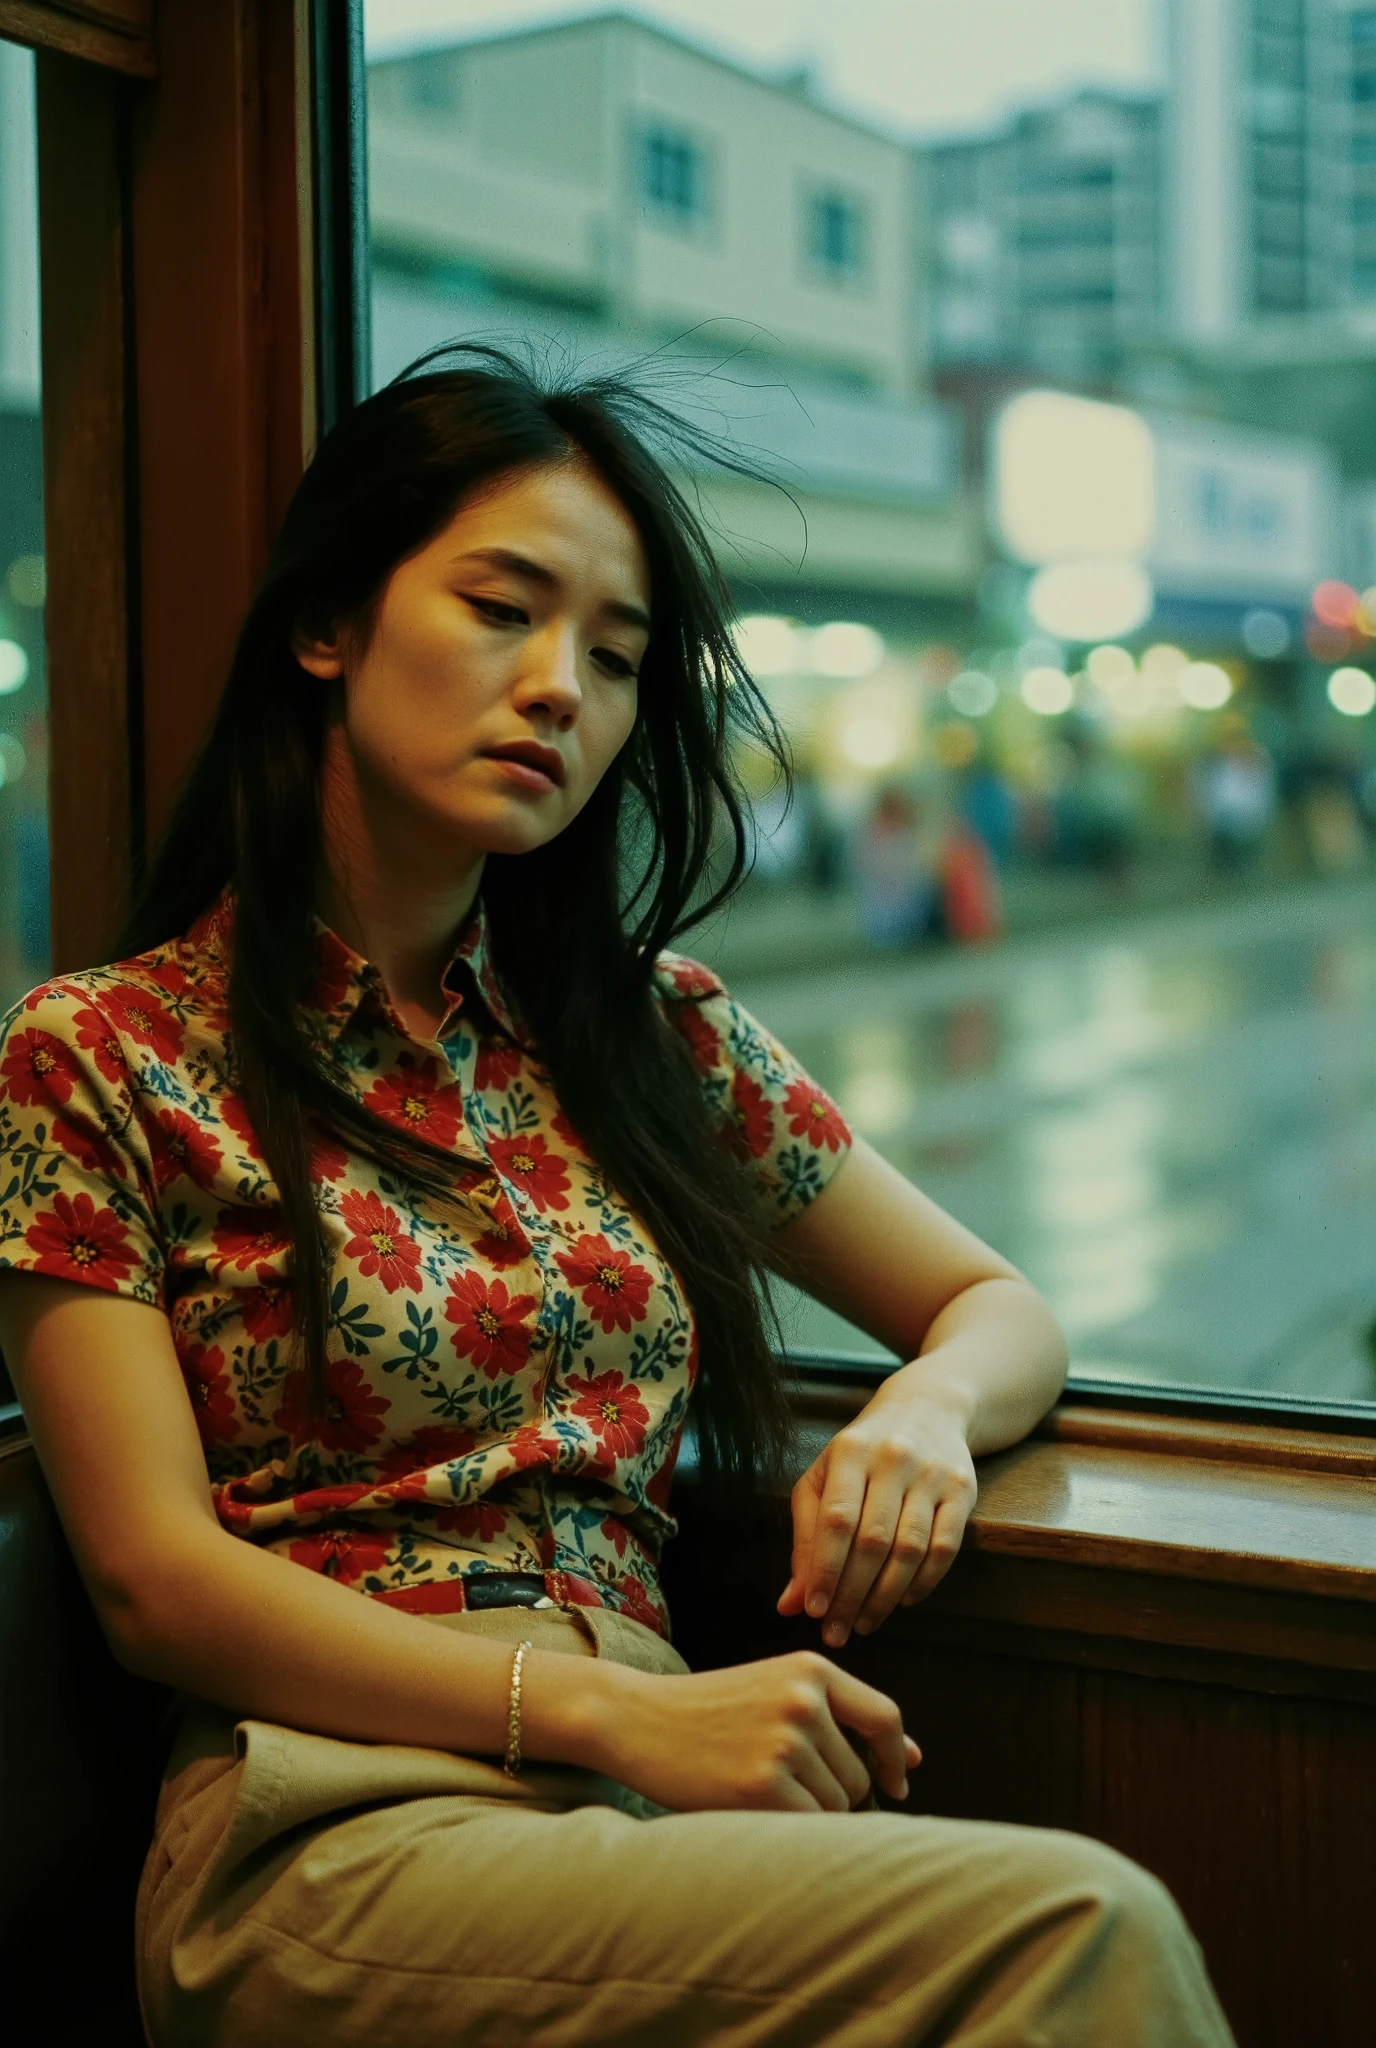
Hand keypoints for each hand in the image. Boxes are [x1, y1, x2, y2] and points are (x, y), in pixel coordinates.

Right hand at [596, 1651, 919, 1812]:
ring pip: (835, 1806)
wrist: (638, 1718)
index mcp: (812, 1670)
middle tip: (777, 1776)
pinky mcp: (762, 1785)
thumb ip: (843, 1718)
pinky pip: (807, 1827)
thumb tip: (913, 1761)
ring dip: (808, 1810)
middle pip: (859, 1776)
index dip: (896, 1757)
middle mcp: (804, 1701)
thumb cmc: (712, 1710)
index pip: (885, 1718)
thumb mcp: (778, 1690)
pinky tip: (749, 1804)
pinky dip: (787, 1827)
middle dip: (832, 1790)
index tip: (897, 1783)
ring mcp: (784, 1742)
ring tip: (755, 1781)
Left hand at [777, 1375, 977, 1648]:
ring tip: (865, 1623)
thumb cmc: (861, 1453)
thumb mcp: (823, 1479)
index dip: (824, 1570)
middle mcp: (892, 1459)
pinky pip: (945, 1548)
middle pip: (872, 1540)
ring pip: (910, 1548)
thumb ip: (805, 1540)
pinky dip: (924, 1583)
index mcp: (850, 1451)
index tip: (813, 1611)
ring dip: (885, 1596)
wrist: (928, 1408)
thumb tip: (789, 1604)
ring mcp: (932, 1474)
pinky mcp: (963, 1490)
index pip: (836, 1520)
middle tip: (837, 1632)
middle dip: (851, 1594)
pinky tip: (902, 1602)